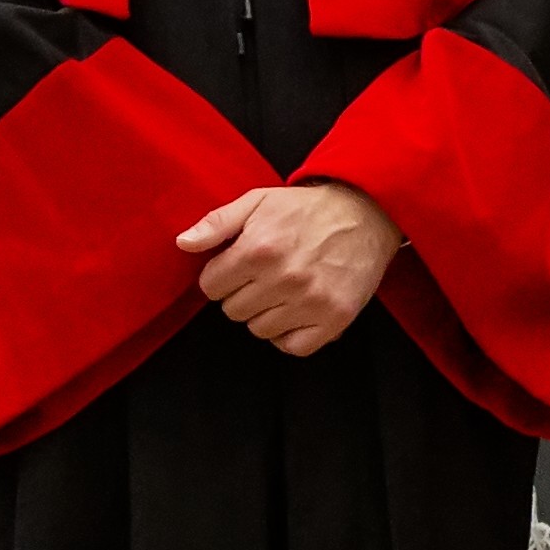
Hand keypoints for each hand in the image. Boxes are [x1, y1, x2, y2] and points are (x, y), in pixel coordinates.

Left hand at [178, 182, 402, 356]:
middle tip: (263, 276)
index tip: (238, 267)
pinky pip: (293, 347)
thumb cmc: (308, 209)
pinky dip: (291, 334)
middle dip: (242, 293)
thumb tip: (183, 243)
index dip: (220, 276)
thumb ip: (217, 223)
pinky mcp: (335, 318)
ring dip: (266, 314)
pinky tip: (297, 312)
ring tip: (282, 291)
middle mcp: (284, 278)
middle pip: (233, 311)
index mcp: (260, 249)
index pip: (211, 287)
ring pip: (260, 330)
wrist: (366, 214)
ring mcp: (312, 301)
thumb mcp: (257, 202)